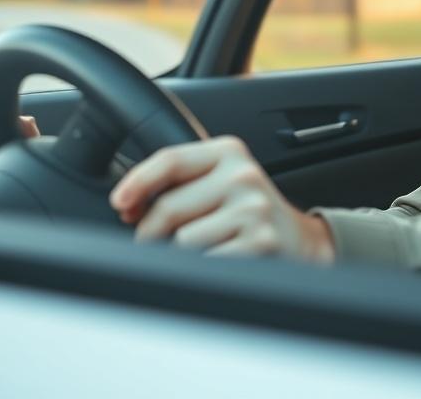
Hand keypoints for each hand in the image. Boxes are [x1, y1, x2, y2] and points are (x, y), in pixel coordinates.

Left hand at [109, 136, 334, 263]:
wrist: (300, 242)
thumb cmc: (249, 213)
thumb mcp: (221, 181)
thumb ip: (181, 181)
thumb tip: (129, 204)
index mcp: (229, 152)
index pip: (169, 160)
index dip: (137, 182)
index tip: (120, 204)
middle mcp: (243, 175)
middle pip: (168, 208)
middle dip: (151, 232)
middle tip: (157, 240)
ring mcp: (254, 209)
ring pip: (182, 241)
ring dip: (180, 255)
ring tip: (204, 248)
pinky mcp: (260, 242)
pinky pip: (205, 263)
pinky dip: (202, 269)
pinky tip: (219, 260)